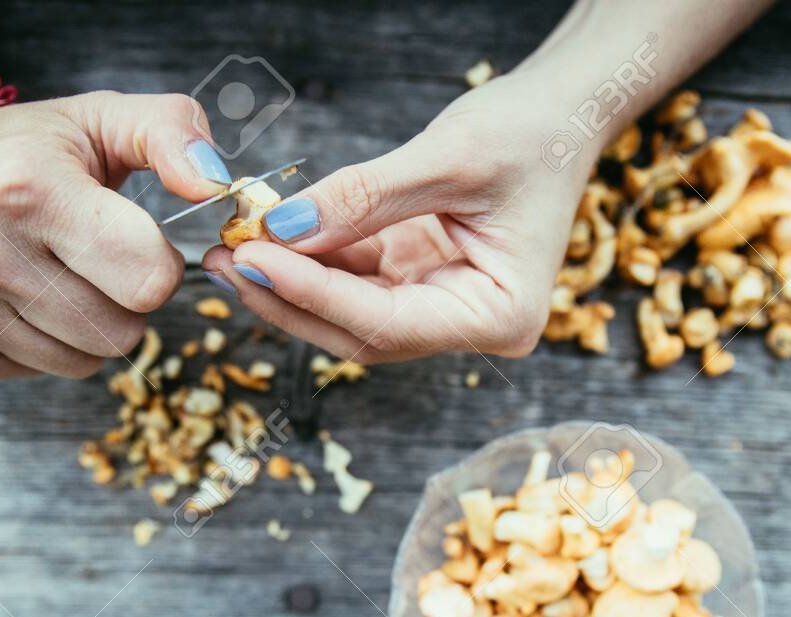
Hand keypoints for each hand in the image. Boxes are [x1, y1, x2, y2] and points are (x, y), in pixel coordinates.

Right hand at [0, 91, 231, 376]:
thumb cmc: (28, 147)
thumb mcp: (103, 117)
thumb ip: (173, 133)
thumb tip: (215, 184)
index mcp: (27, 187)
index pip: (149, 280)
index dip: (159, 263)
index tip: (132, 235)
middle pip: (121, 333)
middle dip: (126, 300)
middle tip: (92, 257)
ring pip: (83, 362)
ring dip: (87, 325)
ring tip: (52, 272)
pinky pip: (36, 374)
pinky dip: (41, 342)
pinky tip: (13, 293)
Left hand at [201, 74, 591, 363]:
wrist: (566, 111)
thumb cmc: (535, 133)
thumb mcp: (449, 158)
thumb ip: (364, 198)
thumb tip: (283, 228)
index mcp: (499, 315)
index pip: (386, 323)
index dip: (314, 294)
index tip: (252, 260)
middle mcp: (471, 323)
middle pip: (361, 332)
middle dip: (290, 298)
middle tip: (224, 260)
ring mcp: (444, 304)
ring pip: (350, 311)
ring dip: (292, 281)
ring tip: (233, 245)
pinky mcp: (422, 279)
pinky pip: (356, 279)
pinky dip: (313, 258)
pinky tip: (270, 236)